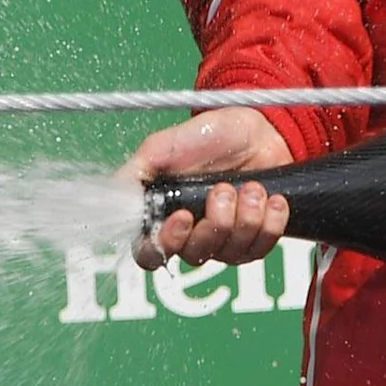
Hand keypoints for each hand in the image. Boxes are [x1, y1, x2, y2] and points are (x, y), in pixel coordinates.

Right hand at [124, 109, 294, 268]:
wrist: (260, 131)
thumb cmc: (209, 136)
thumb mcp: (165, 145)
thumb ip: (138, 170)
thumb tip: (114, 193)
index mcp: (162, 216)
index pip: (150, 253)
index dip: (165, 244)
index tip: (184, 217)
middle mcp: (190, 235)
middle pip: (195, 255)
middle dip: (216, 221)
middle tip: (225, 189)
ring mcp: (224, 241)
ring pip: (231, 254)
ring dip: (246, 217)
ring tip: (253, 187)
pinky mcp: (255, 241)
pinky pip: (261, 248)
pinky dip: (270, 222)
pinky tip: (272, 199)